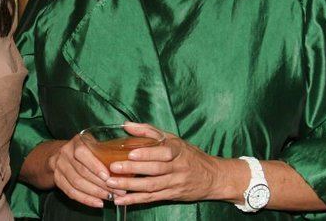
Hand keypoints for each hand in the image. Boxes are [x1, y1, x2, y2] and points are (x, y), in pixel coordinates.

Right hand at [48, 134, 125, 207]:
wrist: (59, 153)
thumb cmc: (85, 147)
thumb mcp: (93, 141)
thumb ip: (107, 147)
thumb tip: (133, 151)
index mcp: (76, 141)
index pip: (82, 154)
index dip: (95, 166)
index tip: (108, 177)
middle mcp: (65, 153)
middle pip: (81, 172)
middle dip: (100, 184)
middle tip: (118, 191)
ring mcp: (59, 167)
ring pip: (76, 183)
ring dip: (95, 193)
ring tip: (110, 198)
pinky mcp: (58, 179)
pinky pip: (71, 192)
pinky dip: (85, 199)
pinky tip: (98, 203)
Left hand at [105, 123, 220, 205]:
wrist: (213, 177)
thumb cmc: (189, 155)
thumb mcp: (173, 139)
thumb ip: (149, 131)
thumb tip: (127, 125)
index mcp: (177, 150)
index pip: (163, 152)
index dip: (147, 154)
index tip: (131, 153)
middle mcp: (177, 167)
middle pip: (154, 170)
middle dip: (133, 170)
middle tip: (114, 168)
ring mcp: (174, 183)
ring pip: (151, 186)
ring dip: (130, 186)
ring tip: (112, 184)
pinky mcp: (171, 195)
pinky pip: (152, 198)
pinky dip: (135, 200)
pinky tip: (121, 200)